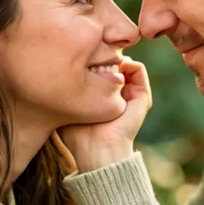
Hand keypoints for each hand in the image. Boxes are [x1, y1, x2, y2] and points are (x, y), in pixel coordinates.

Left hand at [59, 56, 152, 172]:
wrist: (98, 148)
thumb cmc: (77, 131)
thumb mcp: (66, 104)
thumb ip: (66, 88)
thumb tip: (61, 65)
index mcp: (101, 96)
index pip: (99, 68)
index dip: (91, 59)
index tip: (80, 58)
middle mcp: (117, 94)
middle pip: (112, 63)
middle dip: (103, 56)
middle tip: (93, 57)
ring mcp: (130, 94)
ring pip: (126, 64)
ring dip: (116, 58)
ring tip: (105, 62)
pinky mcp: (142, 96)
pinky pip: (138, 69)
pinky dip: (130, 63)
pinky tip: (118, 66)